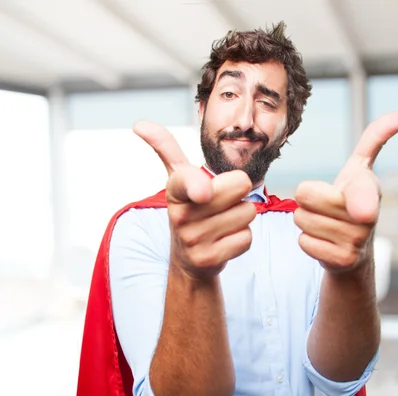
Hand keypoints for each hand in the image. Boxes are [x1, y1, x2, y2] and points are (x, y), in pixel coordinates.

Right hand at [133, 121, 256, 279]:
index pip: (188, 180)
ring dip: (241, 216)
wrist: (188, 259)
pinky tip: (223, 240)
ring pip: (247, 212)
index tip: (203, 193)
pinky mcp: (209, 259)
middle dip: (238, 192)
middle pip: (240, 185)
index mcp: (174, 189)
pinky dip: (241, 239)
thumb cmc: (190, 209)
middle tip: (221, 203)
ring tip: (220, 222)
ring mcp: (193, 239)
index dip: (199, 186)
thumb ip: (165, 148)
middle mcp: (180, 214)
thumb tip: (140, 124)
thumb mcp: (177, 179)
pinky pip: (246, 237)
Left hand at [293, 111, 397, 272]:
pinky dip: (307, 241)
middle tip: (324, 205)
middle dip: (306, 199)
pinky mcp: (343, 262)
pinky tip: (325, 242)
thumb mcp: (360, 168)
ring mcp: (357, 241)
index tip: (362, 212)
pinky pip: (303, 242)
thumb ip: (375, 139)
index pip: (359, 189)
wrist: (354, 247)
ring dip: (306, 220)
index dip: (359, 200)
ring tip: (326, 223)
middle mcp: (368, 216)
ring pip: (302, 219)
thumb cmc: (351, 200)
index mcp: (370, 188)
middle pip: (306, 196)